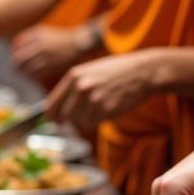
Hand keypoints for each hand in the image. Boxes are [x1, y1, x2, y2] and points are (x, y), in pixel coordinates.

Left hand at [11, 24, 88, 81]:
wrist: (80, 42)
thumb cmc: (61, 39)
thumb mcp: (45, 32)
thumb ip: (30, 38)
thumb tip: (14, 47)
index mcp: (36, 34)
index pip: (16, 44)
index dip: (14, 52)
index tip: (16, 57)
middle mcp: (40, 44)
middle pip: (18, 59)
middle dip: (16, 65)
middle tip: (18, 69)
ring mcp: (46, 55)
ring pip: (27, 69)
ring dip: (24, 73)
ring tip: (27, 74)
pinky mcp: (53, 65)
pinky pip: (37, 75)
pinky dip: (34, 77)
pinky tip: (36, 76)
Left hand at [46, 50, 160, 135]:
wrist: (141, 71)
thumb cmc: (115, 72)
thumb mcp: (89, 71)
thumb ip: (72, 88)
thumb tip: (57, 112)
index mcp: (73, 76)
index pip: (52, 104)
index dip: (51, 116)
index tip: (54, 121)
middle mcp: (81, 87)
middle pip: (65, 116)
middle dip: (71, 120)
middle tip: (80, 117)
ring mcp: (94, 99)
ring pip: (80, 122)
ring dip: (88, 119)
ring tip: (100, 106)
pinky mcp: (107, 109)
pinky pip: (95, 123)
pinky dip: (100, 120)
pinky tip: (109, 107)